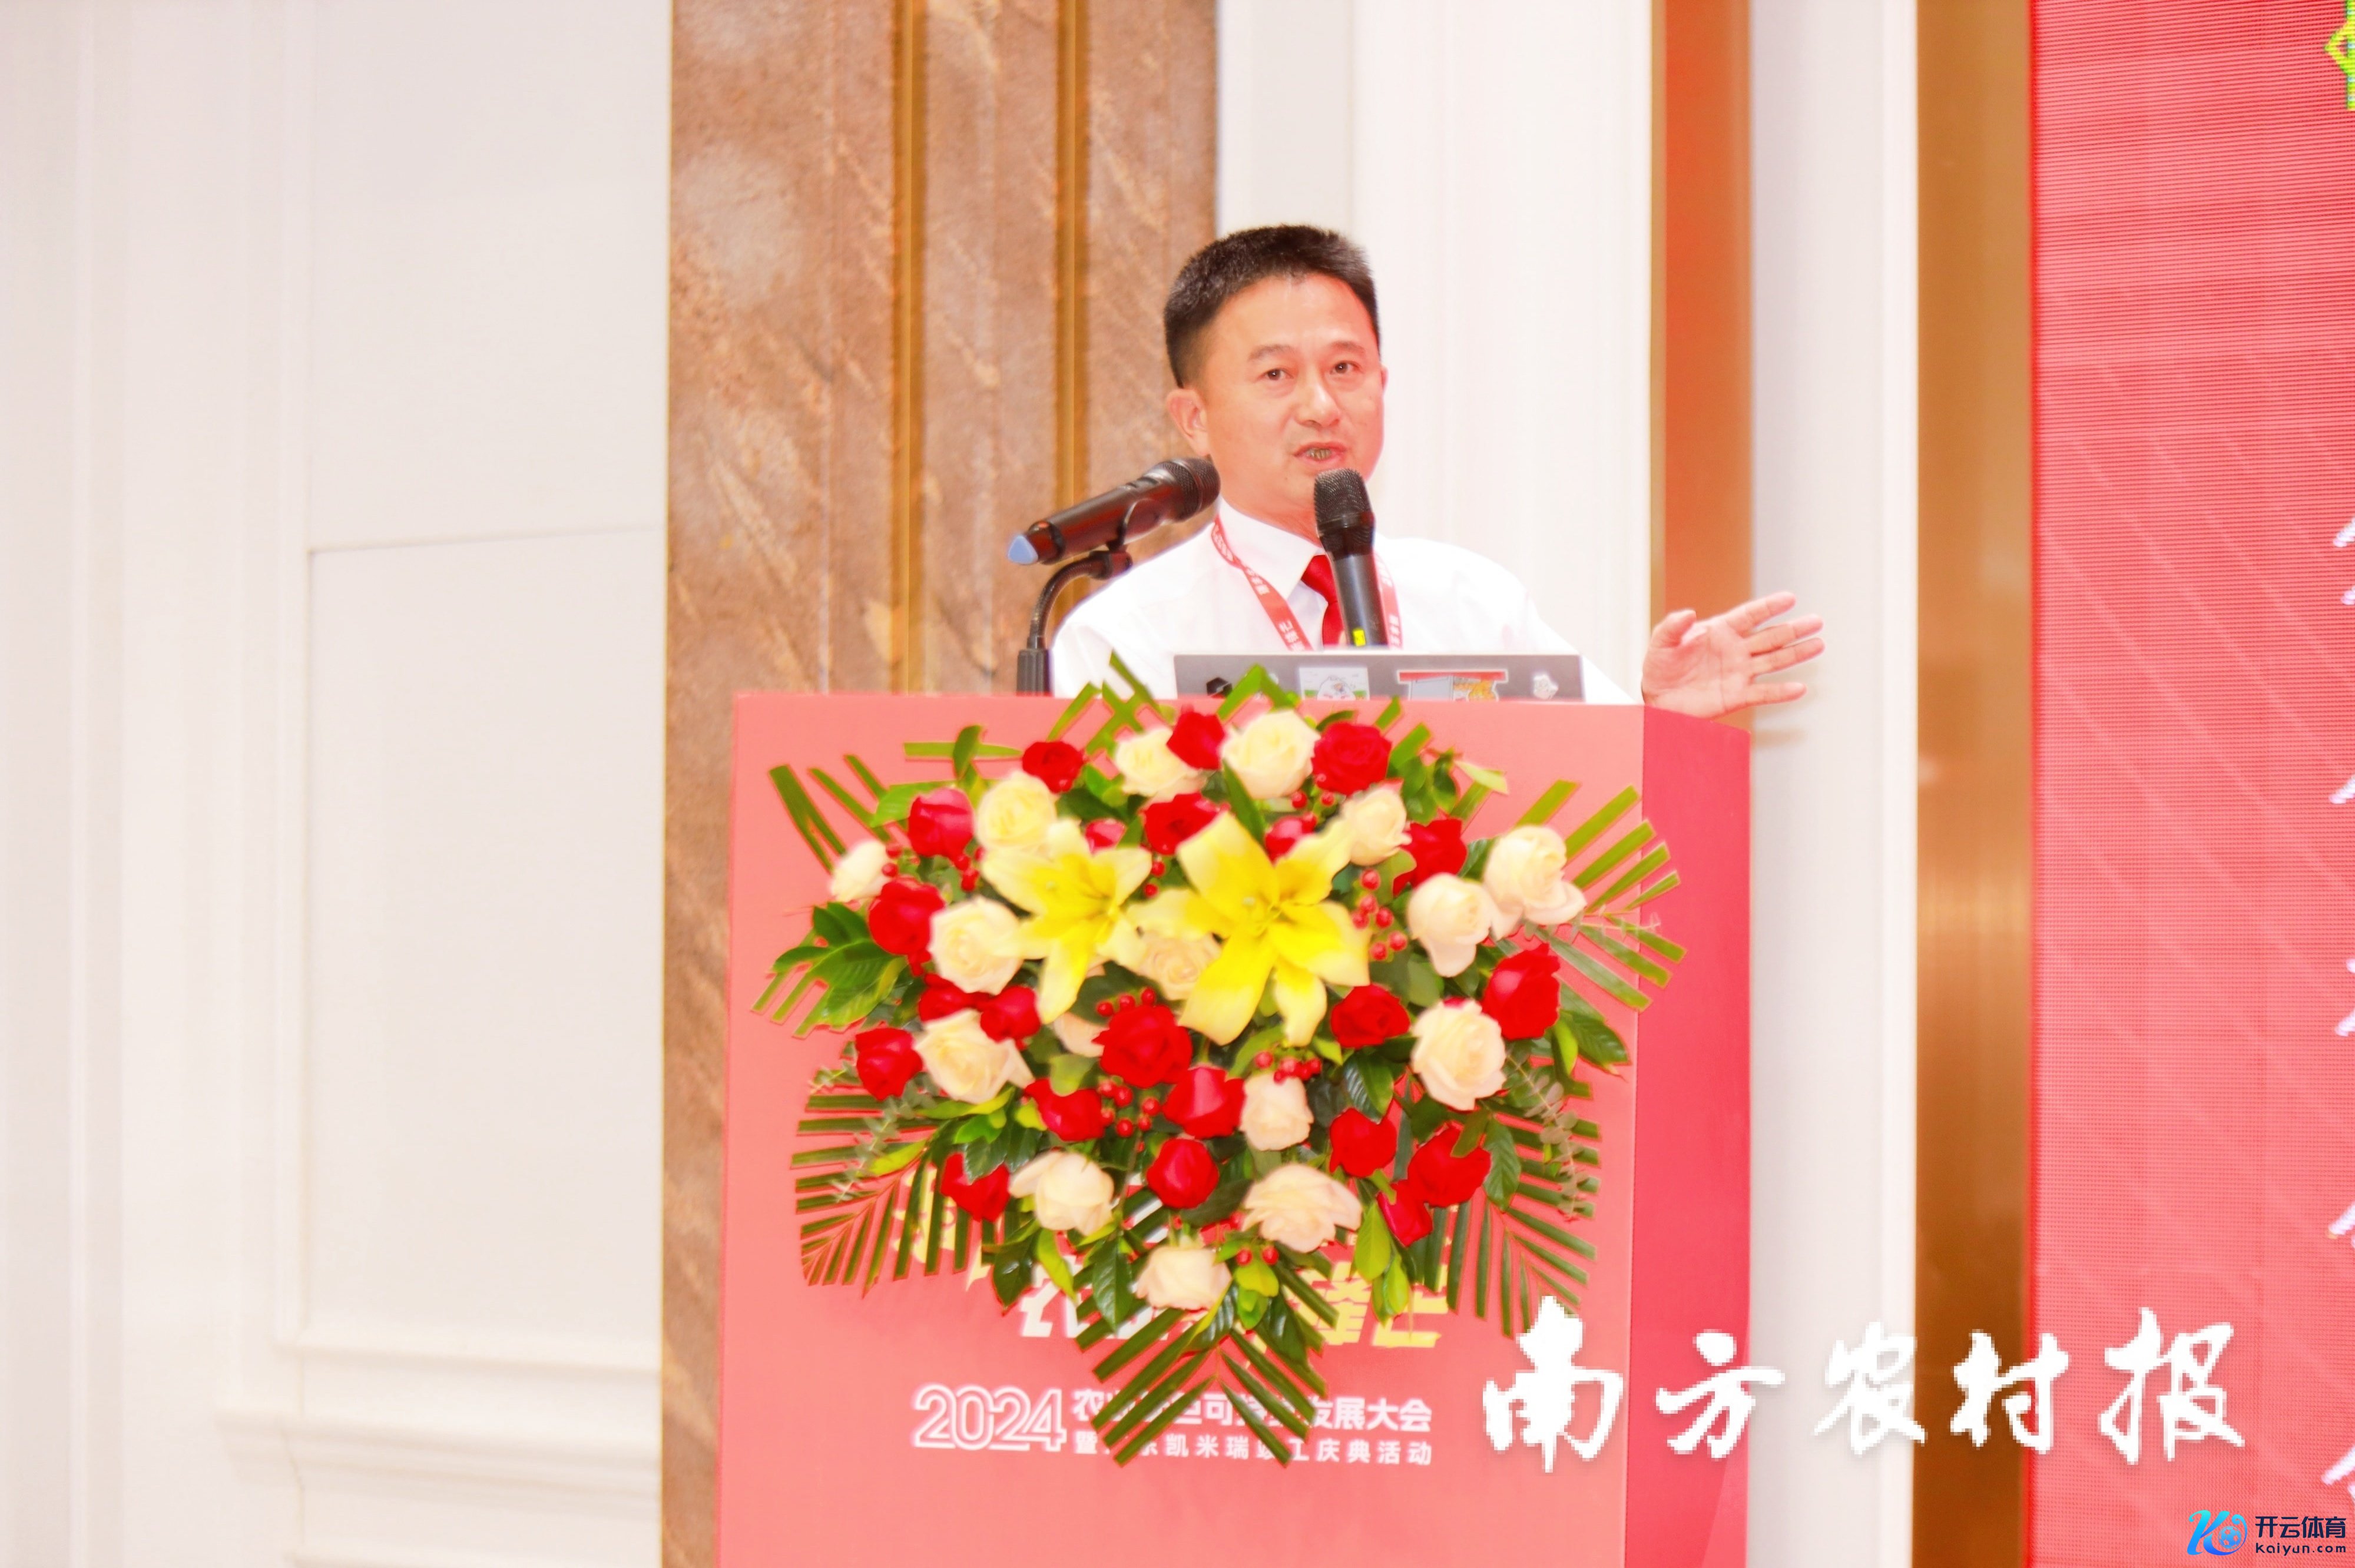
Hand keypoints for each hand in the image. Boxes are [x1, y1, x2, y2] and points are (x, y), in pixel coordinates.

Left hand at [1639, 591, 1823, 719]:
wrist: (1657, 698)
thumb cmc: (1659, 666)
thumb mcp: (1661, 642)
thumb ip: (1673, 627)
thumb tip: (1688, 613)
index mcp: (1720, 631)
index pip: (1749, 615)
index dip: (1769, 607)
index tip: (1790, 598)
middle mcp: (1735, 650)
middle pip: (1770, 637)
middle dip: (1793, 629)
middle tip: (1817, 621)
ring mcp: (1738, 672)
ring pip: (1773, 661)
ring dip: (1796, 654)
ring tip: (1818, 644)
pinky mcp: (1737, 695)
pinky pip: (1763, 693)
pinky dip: (1781, 692)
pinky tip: (1799, 688)